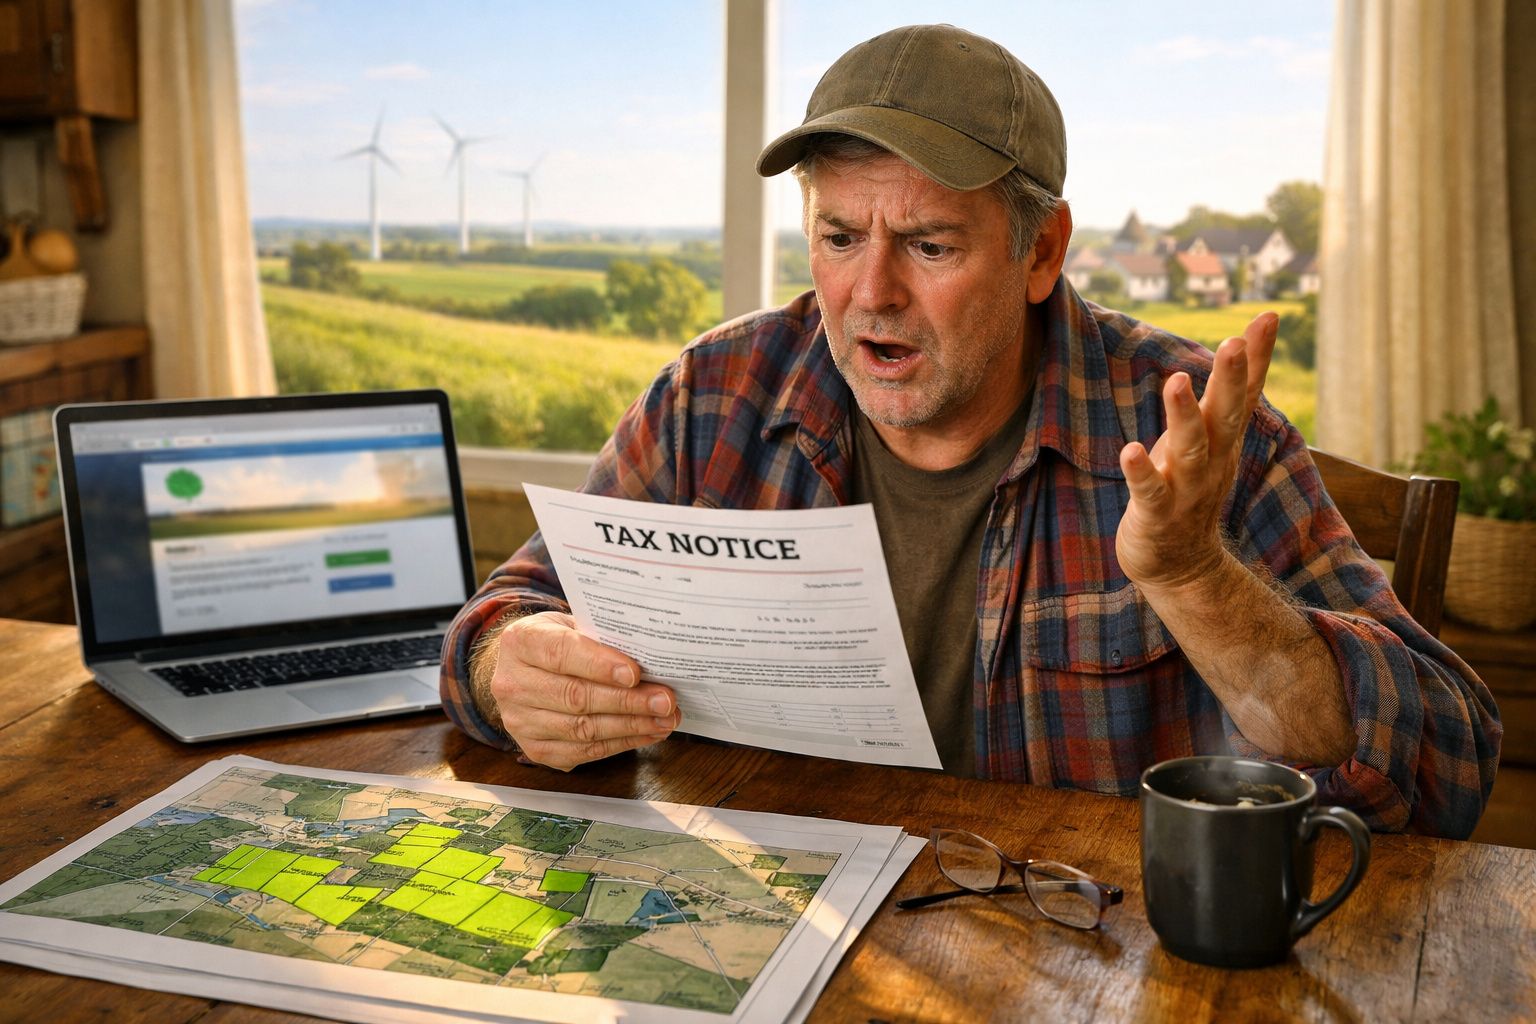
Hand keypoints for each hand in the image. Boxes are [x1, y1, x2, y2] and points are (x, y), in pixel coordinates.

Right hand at [486, 611, 680, 770]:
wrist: (524, 669)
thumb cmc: (557, 642)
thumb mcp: (571, 624)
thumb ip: (601, 636)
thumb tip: (650, 655)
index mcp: (520, 642)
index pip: (560, 653)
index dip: (599, 665)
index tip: (634, 673)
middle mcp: (511, 684)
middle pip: (575, 696)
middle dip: (627, 701)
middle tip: (665, 700)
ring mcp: (519, 721)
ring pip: (582, 729)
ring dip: (631, 726)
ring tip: (665, 719)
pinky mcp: (534, 749)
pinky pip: (583, 752)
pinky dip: (621, 744)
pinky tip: (647, 733)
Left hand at [1115, 312, 1278, 590]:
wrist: (1182, 566)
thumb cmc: (1190, 488)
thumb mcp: (1211, 439)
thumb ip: (1225, 396)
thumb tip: (1243, 341)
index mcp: (1223, 440)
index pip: (1246, 394)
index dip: (1257, 357)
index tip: (1267, 317)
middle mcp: (1212, 461)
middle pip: (1226, 416)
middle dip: (1231, 380)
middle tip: (1233, 342)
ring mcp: (1186, 489)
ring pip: (1190, 449)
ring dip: (1183, 416)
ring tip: (1178, 380)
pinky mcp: (1156, 515)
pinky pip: (1150, 492)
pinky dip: (1142, 471)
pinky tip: (1131, 450)